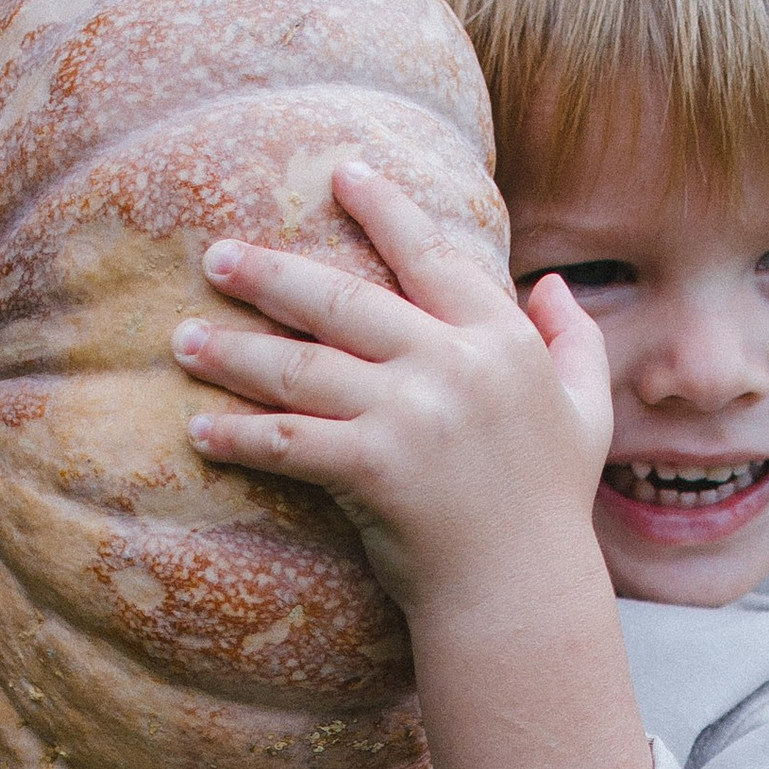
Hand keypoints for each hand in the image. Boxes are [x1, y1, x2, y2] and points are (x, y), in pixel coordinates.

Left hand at [172, 163, 614, 627]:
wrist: (523, 596)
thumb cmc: (550, 509)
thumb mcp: (584, 415)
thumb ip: (572, 341)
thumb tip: (549, 283)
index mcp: (501, 342)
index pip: (433, 255)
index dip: (385, 209)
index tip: (341, 172)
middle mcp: (454, 365)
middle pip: (344, 299)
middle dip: (271, 274)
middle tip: (215, 256)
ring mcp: (412, 414)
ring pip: (303, 366)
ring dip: (235, 352)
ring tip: (184, 340)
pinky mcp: (374, 467)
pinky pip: (290, 440)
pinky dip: (241, 436)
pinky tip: (201, 429)